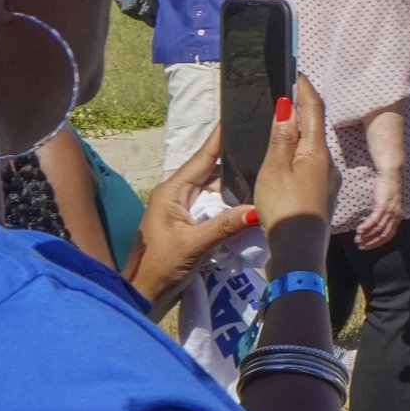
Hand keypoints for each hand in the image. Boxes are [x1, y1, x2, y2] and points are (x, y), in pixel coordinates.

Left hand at [124, 126, 257, 313]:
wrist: (143, 297)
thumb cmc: (160, 268)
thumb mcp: (193, 246)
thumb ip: (225, 225)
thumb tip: (258, 209)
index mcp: (172, 191)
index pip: (203, 157)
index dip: (222, 136)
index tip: (240, 113)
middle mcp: (178, 194)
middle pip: (214, 171)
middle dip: (238, 161)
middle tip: (266, 146)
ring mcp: (184, 209)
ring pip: (217, 189)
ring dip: (237, 187)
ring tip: (265, 171)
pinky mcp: (191, 223)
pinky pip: (216, 206)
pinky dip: (233, 204)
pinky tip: (252, 200)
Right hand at [257, 76, 338, 265]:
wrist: (299, 251)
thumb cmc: (284, 208)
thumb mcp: (275, 169)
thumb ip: (281, 137)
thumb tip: (287, 106)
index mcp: (316, 150)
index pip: (313, 109)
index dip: (304, 90)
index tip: (296, 73)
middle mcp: (328, 162)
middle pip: (314, 128)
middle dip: (301, 111)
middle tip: (283, 97)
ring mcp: (327, 181)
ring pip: (312, 149)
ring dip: (298, 135)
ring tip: (279, 128)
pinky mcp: (322, 196)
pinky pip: (310, 166)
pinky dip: (298, 156)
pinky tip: (285, 164)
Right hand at [353, 174, 403, 251]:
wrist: (391, 174)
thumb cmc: (388, 188)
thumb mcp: (388, 204)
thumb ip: (384, 215)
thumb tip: (374, 225)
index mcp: (397, 217)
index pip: (389, 235)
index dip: (377, 243)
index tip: (368, 246)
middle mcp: (395, 216)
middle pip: (383, 234)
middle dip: (371, 242)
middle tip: (361, 246)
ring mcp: (390, 211)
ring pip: (378, 229)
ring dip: (367, 236)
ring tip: (357, 239)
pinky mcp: (383, 205)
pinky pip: (374, 220)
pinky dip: (366, 227)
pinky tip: (359, 230)